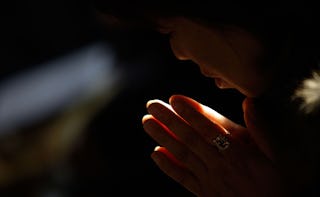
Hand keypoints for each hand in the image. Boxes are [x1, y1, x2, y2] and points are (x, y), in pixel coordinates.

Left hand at [142, 94, 285, 196]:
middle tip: (151, 105)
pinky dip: (168, 166)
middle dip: (168, 120)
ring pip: (182, 154)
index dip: (190, 112)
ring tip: (147, 123)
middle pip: (189, 138)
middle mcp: (218, 164)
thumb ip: (262, 130)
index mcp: (237, 152)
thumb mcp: (279, 156)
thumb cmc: (279, 185)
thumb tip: (249, 101)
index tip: (173, 99)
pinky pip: (183, 178)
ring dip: (162, 138)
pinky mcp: (204, 193)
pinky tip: (155, 154)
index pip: (208, 127)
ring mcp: (208, 179)